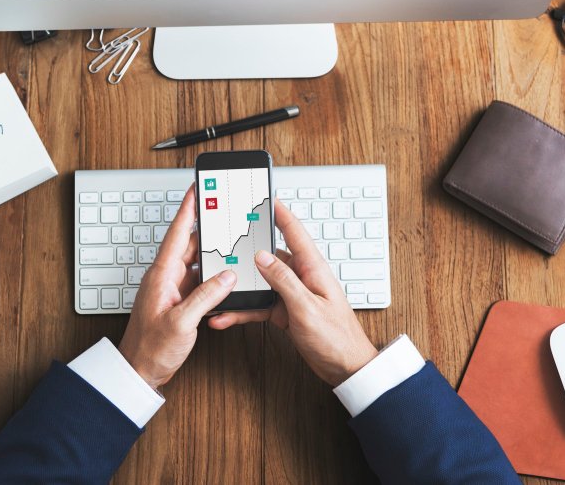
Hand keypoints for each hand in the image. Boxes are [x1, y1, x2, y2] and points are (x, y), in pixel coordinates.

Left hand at [118, 186, 236, 388]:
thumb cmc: (150, 349)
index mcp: (161, 276)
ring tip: (231, 244)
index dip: (188, 208)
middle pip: (190, 245)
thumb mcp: (181, 322)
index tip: (196, 188)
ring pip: (196, 264)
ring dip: (213, 256)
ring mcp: (172, 290)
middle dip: (208, 229)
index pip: (177, 233)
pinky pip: (198, 282)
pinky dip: (212, 278)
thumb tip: (226, 276)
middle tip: (224, 213)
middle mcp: (166, 278)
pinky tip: (225, 279)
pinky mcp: (178, 302)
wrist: (138, 372)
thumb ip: (206, 297)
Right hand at [208, 199, 377, 386]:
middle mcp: (301, 277)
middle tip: (226, 239)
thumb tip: (262, 256)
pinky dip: (243, 310)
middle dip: (247, 249)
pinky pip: (259, 304)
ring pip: (260, 282)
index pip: (294, 231)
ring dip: (240, 287)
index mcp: (312, 268)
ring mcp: (292, 294)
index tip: (263, 197)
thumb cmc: (336, 338)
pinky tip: (227, 316)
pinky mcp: (285, 311)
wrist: (345, 368)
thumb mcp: (307, 308)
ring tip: (219, 286)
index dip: (279, 212)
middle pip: (270, 255)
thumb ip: (284, 280)